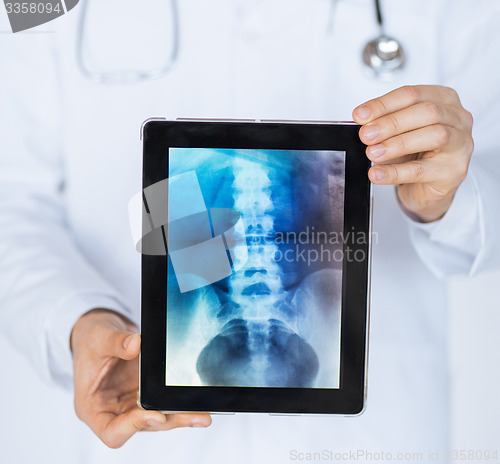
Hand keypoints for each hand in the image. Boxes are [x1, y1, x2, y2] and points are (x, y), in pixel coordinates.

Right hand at [71, 309, 211, 447]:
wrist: (101, 331)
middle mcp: (113, 411)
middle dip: (170, 421)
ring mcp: (131, 403)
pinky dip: (179, 401)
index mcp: (92, 407)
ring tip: (204, 413)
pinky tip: (197, 399)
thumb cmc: (91, 339)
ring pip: (158, 417)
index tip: (155, 414)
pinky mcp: (145, 393)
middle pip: (143, 426)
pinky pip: (163, 400)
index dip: (134, 427)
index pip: (112, 431)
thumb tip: (135, 344)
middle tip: (196, 416)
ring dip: (180, 414)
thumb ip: (115, 342)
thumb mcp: (98, 337)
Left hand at [353, 85, 473, 221]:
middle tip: (366, 135)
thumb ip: (384, 125)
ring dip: (396, 144)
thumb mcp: (398, 133)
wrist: (427, 188)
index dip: (383, 104)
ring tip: (372, 152)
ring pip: (433, 136)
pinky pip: (422, 170)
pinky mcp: (455, 170)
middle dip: (391, 123)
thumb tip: (362, 124)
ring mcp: (461, 144)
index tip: (360, 115)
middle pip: (427, 111)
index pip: (412, 94)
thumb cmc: (415, 154)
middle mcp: (458, 118)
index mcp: (444, 99)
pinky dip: (396, 172)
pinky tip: (378, 173)